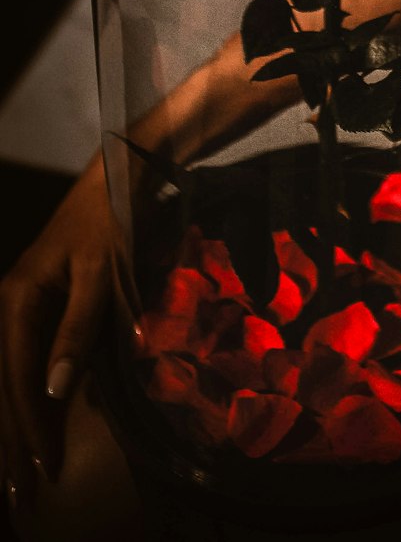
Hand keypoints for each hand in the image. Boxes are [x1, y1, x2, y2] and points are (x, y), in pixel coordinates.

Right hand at [0, 159, 112, 513]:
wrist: (113, 181)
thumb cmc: (110, 221)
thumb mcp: (99, 273)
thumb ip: (76, 331)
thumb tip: (53, 391)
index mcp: (17, 301)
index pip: (19, 378)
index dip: (30, 426)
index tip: (43, 467)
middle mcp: (9, 307)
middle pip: (5, 386)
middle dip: (12, 441)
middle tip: (22, 495)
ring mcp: (19, 309)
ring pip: (9, 380)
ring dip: (15, 428)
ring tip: (21, 476)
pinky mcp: (34, 310)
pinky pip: (22, 365)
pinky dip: (26, 401)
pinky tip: (33, 429)